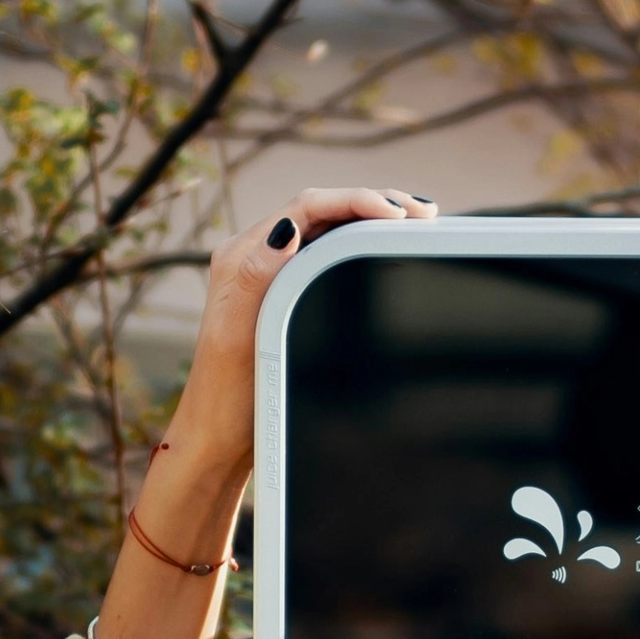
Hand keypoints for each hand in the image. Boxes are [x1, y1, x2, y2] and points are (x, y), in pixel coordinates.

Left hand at [168, 187, 439, 467]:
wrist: (217, 437)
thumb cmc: (225, 396)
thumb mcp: (236, 336)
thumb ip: (256, 277)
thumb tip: (289, 229)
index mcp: (241, 257)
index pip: (306, 207)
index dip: (356, 201)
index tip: (396, 212)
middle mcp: (255, 258)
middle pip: (322, 210)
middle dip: (374, 202)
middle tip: (422, 213)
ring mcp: (271, 275)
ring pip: (328, 229)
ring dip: (370, 219)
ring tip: (415, 220)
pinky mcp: (284, 296)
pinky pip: (326, 253)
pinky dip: (359, 243)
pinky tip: (384, 248)